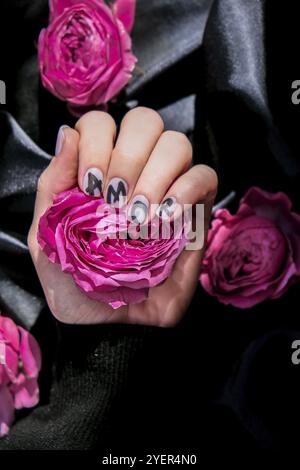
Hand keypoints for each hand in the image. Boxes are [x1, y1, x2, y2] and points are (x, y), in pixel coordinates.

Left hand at [28, 108, 216, 325]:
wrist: (108, 326)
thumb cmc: (76, 283)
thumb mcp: (47, 235)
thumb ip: (53, 184)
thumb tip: (67, 133)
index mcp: (100, 172)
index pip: (103, 122)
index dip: (96, 142)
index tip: (89, 186)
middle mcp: (136, 172)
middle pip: (145, 121)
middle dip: (127, 155)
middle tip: (114, 200)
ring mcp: (169, 189)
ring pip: (177, 143)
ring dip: (155, 175)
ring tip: (139, 217)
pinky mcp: (196, 212)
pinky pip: (205, 176)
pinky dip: (186, 189)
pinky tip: (165, 219)